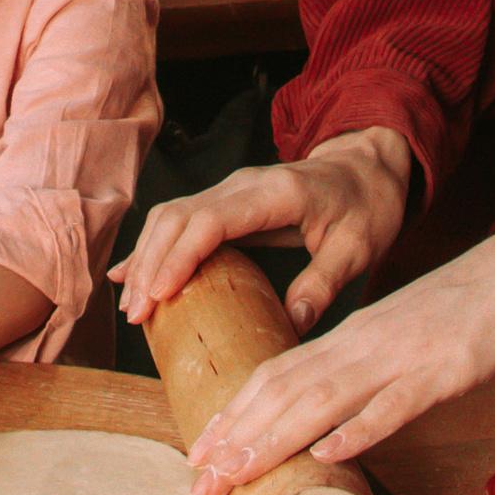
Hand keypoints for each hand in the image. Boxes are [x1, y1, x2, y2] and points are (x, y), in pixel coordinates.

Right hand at [113, 129, 409, 335]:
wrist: (365, 169)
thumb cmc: (364, 206)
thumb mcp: (358, 248)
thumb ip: (324, 282)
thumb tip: (293, 324)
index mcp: (274, 192)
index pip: (212, 220)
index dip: (180, 255)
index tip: (159, 292)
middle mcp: (241, 185)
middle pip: (179, 216)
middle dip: (151, 262)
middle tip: (137, 314)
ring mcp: (229, 191)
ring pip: (171, 217)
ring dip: (146, 257)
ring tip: (133, 306)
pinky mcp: (225, 204)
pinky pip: (179, 220)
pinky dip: (152, 247)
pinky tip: (129, 273)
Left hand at [180, 188, 494, 494]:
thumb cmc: (478, 302)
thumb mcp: (412, 337)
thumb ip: (372, 372)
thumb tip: (335, 421)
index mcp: (357, 333)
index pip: (278, 372)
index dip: (236, 413)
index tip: (203, 452)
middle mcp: (369, 340)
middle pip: (286, 387)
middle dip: (236, 436)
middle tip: (197, 478)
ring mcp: (407, 353)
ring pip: (326, 395)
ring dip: (274, 437)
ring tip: (234, 469)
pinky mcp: (451, 366)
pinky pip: (399, 400)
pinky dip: (361, 427)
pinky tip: (331, 452)